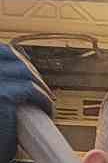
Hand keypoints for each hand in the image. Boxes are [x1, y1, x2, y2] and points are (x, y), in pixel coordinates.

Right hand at [0, 44, 52, 162]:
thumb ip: (3, 85)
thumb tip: (21, 75)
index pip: (1, 51)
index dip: (15, 59)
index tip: (27, 72)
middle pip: (12, 58)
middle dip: (30, 72)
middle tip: (41, 91)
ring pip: (24, 73)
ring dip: (39, 86)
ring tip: (45, 102)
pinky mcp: (2, 96)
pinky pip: (31, 90)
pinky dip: (43, 99)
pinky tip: (47, 111)